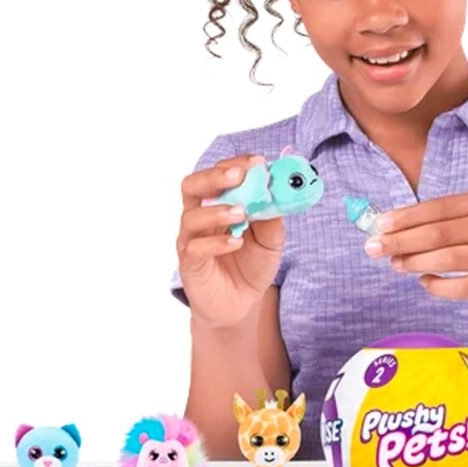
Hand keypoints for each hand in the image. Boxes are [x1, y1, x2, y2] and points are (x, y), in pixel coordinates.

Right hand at [177, 154, 284, 330]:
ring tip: (242, 213)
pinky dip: (217, 242)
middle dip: (215, 176)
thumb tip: (277, 193)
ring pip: (191, 216)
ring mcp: (191, 240)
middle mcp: (200, 216)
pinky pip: (195, 248)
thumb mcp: (271, 241)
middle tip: (240, 175)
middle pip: (193, 186)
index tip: (258, 162)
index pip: (219, 174)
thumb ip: (272, 218)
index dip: (236, 164)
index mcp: (217, 203)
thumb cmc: (251, 265)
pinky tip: (237, 242)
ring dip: (218, 210)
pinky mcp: (189, 264)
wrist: (240, 304)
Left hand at [365, 192, 467, 316]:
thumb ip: (437, 226)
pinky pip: (460, 286)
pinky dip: (436, 286)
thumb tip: (387, 232)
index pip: (437, 207)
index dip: (405, 217)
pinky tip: (425, 282)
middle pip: (438, 233)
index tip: (379, 226)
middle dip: (401, 240)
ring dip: (414, 262)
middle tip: (374, 248)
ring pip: (447, 259)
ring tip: (396, 264)